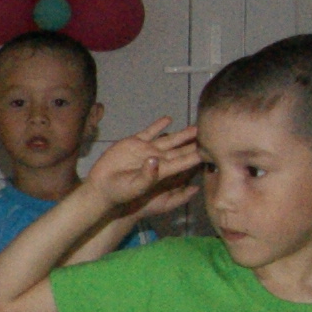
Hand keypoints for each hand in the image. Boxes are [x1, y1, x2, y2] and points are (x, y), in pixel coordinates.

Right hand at [85, 117, 204, 216]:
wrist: (101, 187)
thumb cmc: (120, 192)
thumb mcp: (135, 188)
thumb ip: (147, 177)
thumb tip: (154, 161)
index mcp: (162, 171)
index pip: (183, 162)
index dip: (196, 156)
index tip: (211, 149)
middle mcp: (158, 159)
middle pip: (181, 150)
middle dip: (195, 144)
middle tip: (210, 134)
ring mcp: (146, 150)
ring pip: (169, 140)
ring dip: (183, 134)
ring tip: (196, 126)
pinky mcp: (134, 143)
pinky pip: (149, 132)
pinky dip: (158, 125)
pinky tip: (168, 119)